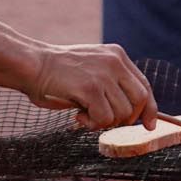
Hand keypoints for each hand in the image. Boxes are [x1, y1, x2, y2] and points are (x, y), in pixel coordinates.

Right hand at [27, 42, 156, 129]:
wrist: (31, 64)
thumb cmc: (57, 74)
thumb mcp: (92, 71)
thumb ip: (111, 85)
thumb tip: (133, 115)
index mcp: (117, 55)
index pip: (145, 85)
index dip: (149, 108)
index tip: (149, 125)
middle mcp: (115, 62)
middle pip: (140, 100)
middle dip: (127, 119)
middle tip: (104, 122)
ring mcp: (104, 74)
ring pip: (123, 113)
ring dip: (104, 123)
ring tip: (84, 115)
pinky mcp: (91, 88)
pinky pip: (105, 119)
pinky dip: (93, 124)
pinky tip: (78, 117)